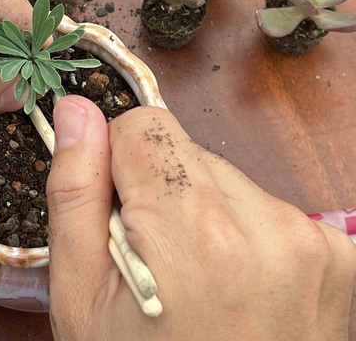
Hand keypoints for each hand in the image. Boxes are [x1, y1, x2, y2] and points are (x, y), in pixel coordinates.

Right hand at [47, 100, 355, 339]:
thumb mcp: (82, 295)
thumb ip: (75, 191)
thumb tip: (76, 111)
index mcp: (189, 228)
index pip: (143, 124)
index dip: (116, 164)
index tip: (117, 216)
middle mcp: (261, 223)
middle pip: (186, 151)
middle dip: (159, 192)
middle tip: (154, 262)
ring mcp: (306, 238)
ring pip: (225, 178)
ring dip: (202, 213)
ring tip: (196, 281)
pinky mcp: (335, 253)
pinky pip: (267, 207)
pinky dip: (245, 234)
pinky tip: (234, 285)